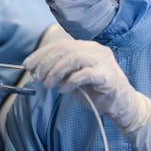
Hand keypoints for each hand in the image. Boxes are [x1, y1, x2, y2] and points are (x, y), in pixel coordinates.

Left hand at [24, 39, 150, 150]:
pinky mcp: (108, 75)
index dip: (41, 54)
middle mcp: (95, 49)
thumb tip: (37, 70)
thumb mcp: (73, 79)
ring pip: (74, 58)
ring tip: (48, 84)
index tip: (28, 65)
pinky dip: (70, 81)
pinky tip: (63, 90)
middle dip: (46, 63)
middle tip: (37, 77)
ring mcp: (104, 61)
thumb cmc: (97, 92)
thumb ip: (59, 72)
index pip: (60, 45)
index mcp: (86, 47)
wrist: (122, 106)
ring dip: (56, 71)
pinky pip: (85, 74)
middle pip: (65, 49)